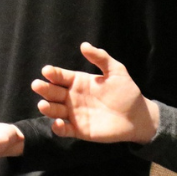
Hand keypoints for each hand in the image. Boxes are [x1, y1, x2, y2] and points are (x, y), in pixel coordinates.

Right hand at [32, 41, 159, 143]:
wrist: (139, 117)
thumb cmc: (126, 92)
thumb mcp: (116, 71)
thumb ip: (101, 58)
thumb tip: (83, 45)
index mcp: (77, 82)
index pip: (60, 76)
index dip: (52, 73)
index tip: (47, 71)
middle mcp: (71, 97)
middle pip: (52, 92)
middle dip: (44, 89)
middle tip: (37, 85)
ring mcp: (73, 114)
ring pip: (54, 110)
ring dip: (47, 108)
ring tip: (43, 105)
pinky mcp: (78, 130)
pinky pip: (64, 130)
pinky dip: (58, 128)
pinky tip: (58, 124)